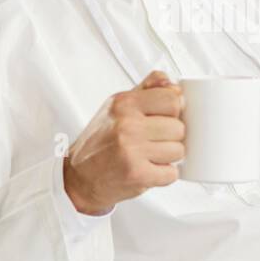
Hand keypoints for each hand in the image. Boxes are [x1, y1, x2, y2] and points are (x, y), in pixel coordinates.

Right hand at [62, 70, 185, 215]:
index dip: (174, 112)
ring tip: (149, 156)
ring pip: (179, 150)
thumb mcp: (117, 107)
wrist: (80, 176)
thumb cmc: (101, 141)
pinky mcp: (137, 174)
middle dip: (171, 137)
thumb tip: (173, 84)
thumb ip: (147, 90)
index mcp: (124, 103)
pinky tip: (148, 169)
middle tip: (153, 141)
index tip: (165, 118)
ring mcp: (132, 150)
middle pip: (179, 127)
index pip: (173, 99)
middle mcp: (127, 124)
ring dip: (168, 157)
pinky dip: (163, 174)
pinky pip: (171, 173)